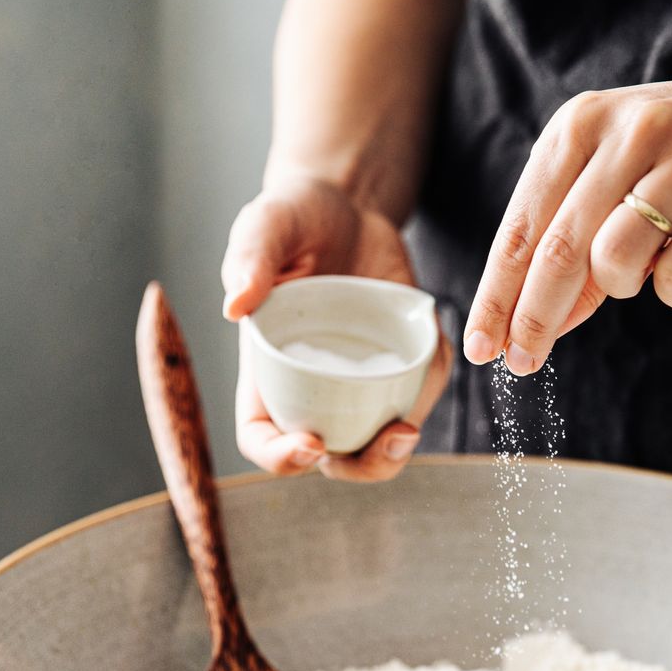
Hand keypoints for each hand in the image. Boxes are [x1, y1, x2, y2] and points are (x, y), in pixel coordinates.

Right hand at [221, 172, 452, 480]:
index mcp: (267, 370)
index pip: (262, 437)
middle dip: (361, 466)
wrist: (346, 205)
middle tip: (390, 439)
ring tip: (409, 424)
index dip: (280, 458)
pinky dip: (430, 385)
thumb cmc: (293, 218)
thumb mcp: (266, 226)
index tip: (311, 444)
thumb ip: (250, 259)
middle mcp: (311, 387)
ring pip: (378, 439)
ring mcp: (358, 381)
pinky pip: (417, 391)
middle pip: (330, 459)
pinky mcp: (399, 362)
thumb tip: (235, 306)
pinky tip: (436, 353)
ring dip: (398, 447)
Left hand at [463, 51, 671, 374]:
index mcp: (582, 124)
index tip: (481, 348)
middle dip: (532, 319)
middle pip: (557, 253)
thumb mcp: (624, 172)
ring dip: (622, 288)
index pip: (521, 227)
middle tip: (522, 363)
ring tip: (648, 271)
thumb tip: (534, 324)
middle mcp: (627, 133)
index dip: (496, 296)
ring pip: (614, 262)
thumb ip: (578, 237)